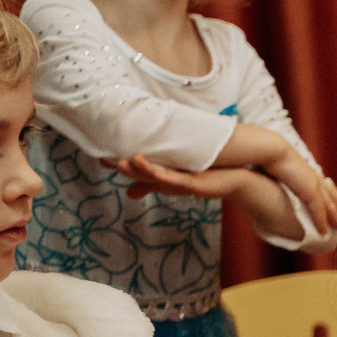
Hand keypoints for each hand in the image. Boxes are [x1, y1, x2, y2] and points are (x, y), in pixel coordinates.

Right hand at [108, 154, 258, 202]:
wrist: (235, 178)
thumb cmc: (208, 170)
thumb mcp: (184, 165)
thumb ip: (166, 160)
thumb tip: (149, 152)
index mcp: (164, 173)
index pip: (137, 168)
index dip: (120, 164)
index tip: (101, 157)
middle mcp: (168, 180)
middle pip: (141, 174)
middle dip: (124, 168)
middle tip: (105, 160)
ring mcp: (179, 183)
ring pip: (155, 177)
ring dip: (140, 171)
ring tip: (124, 162)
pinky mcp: (193, 184)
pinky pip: (176, 180)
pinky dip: (163, 176)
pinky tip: (154, 171)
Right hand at [267, 151, 336, 234]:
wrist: (273, 151)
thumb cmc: (271, 156)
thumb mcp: (278, 166)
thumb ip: (281, 173)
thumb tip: (274, 175)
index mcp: (307, 171)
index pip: (323, 184)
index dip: (331, 192)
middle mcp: (313, 177)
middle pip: (331, 195)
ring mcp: (313, 184)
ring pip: (329, 205)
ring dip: (336, 216)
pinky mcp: (309, 191)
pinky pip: (319, 210)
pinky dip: (322, 222)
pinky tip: (324, 232)